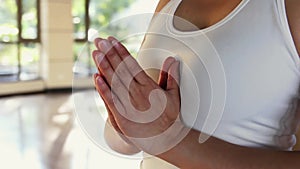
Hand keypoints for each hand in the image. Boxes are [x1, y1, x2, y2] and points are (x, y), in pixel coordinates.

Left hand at [92, 37, 186, 154]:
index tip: (113, 41)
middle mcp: (138, 94)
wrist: (165, 140)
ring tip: (96, 53)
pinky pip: (110, 101)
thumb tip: (171, 60)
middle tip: (99, 41)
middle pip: (120, 70)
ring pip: (114, 83)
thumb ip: (171, 76)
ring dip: (104, 67)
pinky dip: (103, 89)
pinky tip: (96, 77)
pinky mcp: (122, 117)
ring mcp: (129, 106)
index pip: (132, 65)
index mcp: (149, 87)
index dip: (121, 51)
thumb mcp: (173, 95)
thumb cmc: (169, 118)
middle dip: (109, 54)